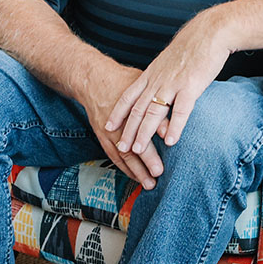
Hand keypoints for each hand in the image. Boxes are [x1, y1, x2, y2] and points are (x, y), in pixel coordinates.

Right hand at [81, 63, 164, 188]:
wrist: (95, 80)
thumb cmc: (126, 81)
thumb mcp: (144, 86)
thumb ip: (158, 106)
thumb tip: (168, 130)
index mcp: (132, 108)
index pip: (144, 129)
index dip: (153, 146)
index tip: (164, 160)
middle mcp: (120, 122)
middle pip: (132, 146)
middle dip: (146, 162)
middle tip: (158, 176)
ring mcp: (109, 130)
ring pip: (122, 154)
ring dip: (135, 171)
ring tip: (148, 183)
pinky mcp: (103, 135)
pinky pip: (112, 155)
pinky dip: (124, 167)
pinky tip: (134, 176)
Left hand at [105, 12, 231, 157]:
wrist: (209, 32)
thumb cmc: (194, 44)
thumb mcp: (170, 58)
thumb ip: (163, 73)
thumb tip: (160, 82)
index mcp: (152, 73)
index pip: (128, 96)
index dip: (118, 112)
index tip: (109, 126)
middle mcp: (158, 80)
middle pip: (138, 109)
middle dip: (127, 130)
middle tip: (121, 147)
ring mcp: (173, 84)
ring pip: (154, 113)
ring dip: (144, 133)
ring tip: (139, 150)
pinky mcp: (191, 86)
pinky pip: (180, 111)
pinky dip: (175, 127)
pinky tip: (171, 141)